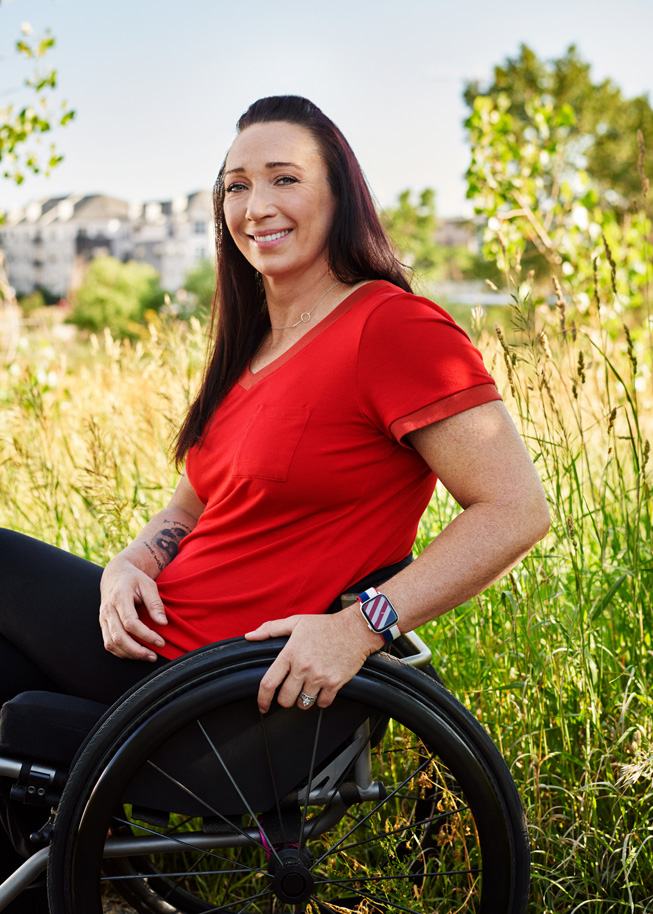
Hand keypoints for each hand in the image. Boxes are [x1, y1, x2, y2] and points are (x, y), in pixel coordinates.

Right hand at [99, 557, 167, 660]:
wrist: (115, 574)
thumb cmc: (133, 579)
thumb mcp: (148, 584)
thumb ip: (155, 603)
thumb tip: (163, 623)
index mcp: (119, 598)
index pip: (130, 623)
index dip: (146, 635)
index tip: (160, 642)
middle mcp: (108, 610)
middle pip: (119, 637)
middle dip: (137, 651)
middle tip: (154, 655)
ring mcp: (103, 619)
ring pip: (111, 644)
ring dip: (130, 654)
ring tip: (147, 656)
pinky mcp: (103, 625)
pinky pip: (109, 644)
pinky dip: (121, 652)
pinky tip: (135, 653)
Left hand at [245, 610, 381, 712]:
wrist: (356, 630)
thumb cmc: (326, 625)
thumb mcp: (296, 622)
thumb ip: (271, 629)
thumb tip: (250, 636)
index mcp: (290, 653)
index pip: (269, 683)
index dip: (262, 699)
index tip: (262, 705)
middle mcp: (303, 667)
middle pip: (285, 699)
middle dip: (285, 700)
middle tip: (290, 693)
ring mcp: (319, 677)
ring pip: (303, 703)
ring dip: (303, 700)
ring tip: (307, 689)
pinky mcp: (335, 683)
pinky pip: (322, 703)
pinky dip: (320, 700)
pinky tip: (321, 690)